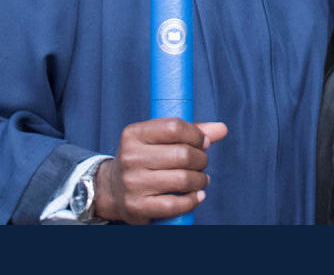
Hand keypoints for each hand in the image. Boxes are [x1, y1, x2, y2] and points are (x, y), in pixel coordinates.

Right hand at [94, 118, 227, 224]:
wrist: (112, 189)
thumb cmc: (144, 159)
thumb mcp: (159, 139)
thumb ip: (190, 132)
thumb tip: (222, 129)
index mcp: (134, 134)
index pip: (174, 127)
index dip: (196, 134)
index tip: (204, 142)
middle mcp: (130, 157)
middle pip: (182, 154)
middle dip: (201, 159)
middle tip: (202, 163)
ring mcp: (132, 183)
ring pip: (182, 179)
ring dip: (200, 180)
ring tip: (201, 180)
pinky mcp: (137, 207)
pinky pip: (175, 204)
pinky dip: (193, 200)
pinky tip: (197, 195)